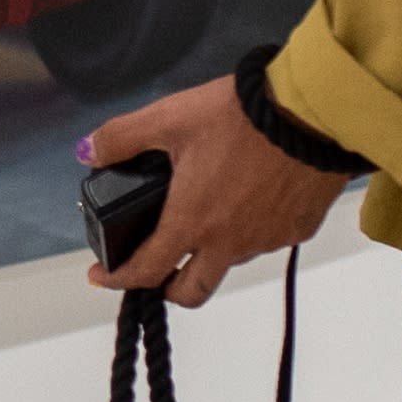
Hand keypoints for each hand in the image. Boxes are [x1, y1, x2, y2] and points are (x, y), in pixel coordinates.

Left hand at [80, 75, 351, 310]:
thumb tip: (88, 152)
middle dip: (167, 288)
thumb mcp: (170, 117)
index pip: (145, 271)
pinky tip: (249, 199)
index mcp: (192, 221)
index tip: (100, 275)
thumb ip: (122, 138)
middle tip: (157, 267)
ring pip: (230, 262)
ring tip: (208, 212)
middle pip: (192, 292)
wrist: (313, 110)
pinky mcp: (299, 229)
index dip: (116, 279)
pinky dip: (249, 231)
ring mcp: (267, 240)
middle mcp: (229, 242)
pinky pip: (267, 241)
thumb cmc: (240, 116)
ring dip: (211, 251)